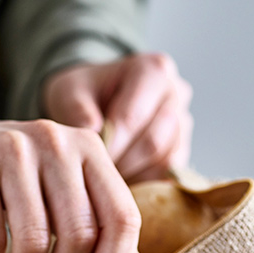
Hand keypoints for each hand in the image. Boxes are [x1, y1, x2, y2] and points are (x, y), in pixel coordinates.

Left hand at [41, 52, 193, 181]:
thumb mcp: (69, 91)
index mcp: (154, 69)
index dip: (109, 144)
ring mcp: (184, 123)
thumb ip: (77, 109)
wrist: (97, 101)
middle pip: (152, 142)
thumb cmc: (84, 94)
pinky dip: (145, 182)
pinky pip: (169, 176)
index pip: (133, 117)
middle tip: (96, 174)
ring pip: (165, 162)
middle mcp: (177, 93)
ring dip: (134, 174)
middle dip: (121, 163)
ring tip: (107, 177)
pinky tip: (123, 181)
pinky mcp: (183, 150)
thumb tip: (94, 132)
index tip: (87, 161)